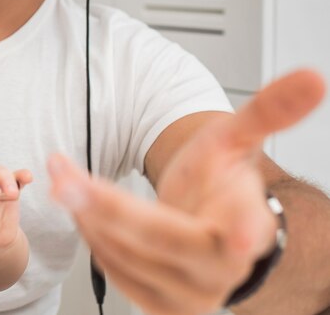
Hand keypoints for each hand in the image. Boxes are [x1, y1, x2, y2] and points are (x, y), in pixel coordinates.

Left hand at [48, 69, 324, 314]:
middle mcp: (220, 270)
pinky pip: (114, 268)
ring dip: (86, 212)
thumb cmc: (218, 183)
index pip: (247, 232)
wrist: (208, 227)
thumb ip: (267, 111)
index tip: (241, 233)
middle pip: (158, 237)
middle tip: (64, 177)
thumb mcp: (235, 142)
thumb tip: (312, 77)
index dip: (243, 231)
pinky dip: (92, 233)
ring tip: (63, 176)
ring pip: (126, 255)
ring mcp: (188, 296)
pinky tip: (83, 207)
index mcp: (246, 226)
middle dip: (105, 204)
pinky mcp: (158, 306)